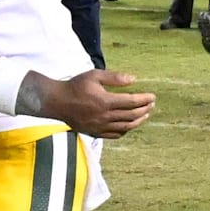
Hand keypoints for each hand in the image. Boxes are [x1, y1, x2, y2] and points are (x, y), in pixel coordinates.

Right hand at [29, 70, 155, 138]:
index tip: (152, 96)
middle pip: (132, 115)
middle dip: (145, 109)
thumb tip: (134, 79)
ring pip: (126, 127)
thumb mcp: (93, 75)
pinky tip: (130, 124)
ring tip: (145, 114)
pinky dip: (126, 130)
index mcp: (105, 101)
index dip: (145, 99)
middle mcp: (104, 116)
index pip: (132, 102)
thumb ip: (114, 77)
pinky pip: (116, 134)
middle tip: (151, 104)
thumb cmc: (75, 86)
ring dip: (139, 120)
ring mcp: (100, 126)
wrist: (57, 102)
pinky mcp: (96, 132)